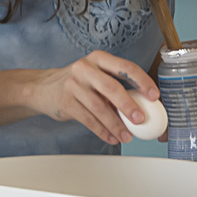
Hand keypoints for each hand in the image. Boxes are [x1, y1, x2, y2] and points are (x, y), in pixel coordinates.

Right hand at [29, 51, 156, 145]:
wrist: (42, 88)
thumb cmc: (77, 82)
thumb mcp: (95, 75)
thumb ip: (115, 86)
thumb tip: (143, 106)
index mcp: (99, 58)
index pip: (125, 67)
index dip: (142, 81)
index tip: (154, 96)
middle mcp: (85, 68)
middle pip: (111, 87)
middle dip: (128, 105)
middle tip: (140, 119)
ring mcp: (73, 84)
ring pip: (99, 107)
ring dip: (115, 124)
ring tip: (126, 136)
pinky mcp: (66, 101)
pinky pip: (88, 119)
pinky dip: (102, 131)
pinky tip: (111, 137)